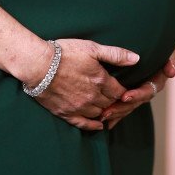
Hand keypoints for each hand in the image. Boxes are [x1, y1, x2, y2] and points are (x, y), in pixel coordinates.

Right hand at [20, 38, 138, 131]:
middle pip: (110, 104)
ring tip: (106, 109)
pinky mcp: (66, 113)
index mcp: (101, 81)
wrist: (38, 65)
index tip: (124, 90)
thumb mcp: (92, 48)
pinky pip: (83, 124)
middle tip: (116, 100)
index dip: (123, 91)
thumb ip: (115, 54)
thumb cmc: (65, 53)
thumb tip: (136, 58)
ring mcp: (79, 107)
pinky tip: (97, 125)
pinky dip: (92, 125)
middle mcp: (93, 97)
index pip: (120, 91)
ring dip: (104, 112)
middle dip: (114, 101)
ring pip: (99, 114)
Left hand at [99, 45, 174, 129]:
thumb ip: (170, 58)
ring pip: (128, 104)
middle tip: (107, 112)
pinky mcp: (129, 90)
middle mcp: (147, 87)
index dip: (137, 95)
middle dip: (122, 107)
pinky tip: (104, 120)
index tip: (125, 96)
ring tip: (102, 116)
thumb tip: (172, 72)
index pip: (147, 91)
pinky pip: (123, 103)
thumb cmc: (160, 43)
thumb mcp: (167, 49)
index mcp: (157, 80)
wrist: (151, 39)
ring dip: (116, 111)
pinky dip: (115, 112)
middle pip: (135, 102)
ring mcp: (138, 90)